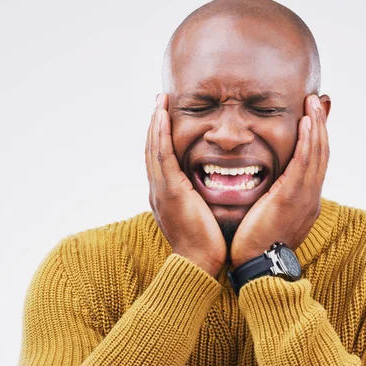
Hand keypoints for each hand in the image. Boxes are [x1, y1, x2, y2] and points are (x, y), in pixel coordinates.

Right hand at [145, 94, 226, 276]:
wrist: (199, 264)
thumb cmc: (206, 244)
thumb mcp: (202, 215)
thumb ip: (201, 198)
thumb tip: (213, 188)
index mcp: (165, 194)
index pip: (159, 158)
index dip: (160, 136)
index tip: (165, 117)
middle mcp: (158, 189)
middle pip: (152, 148)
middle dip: (155, 124)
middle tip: (159, 102)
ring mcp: (161, 189)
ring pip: (154, 147)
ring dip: (156, 122)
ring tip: (160, 101)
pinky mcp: (170, 190)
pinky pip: (162, 155)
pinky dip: (160, 133)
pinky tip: (162, 115)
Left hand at [230, 94, 329, 267]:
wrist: (258, 268)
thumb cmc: (257, 245)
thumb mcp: (270, 217)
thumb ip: (274, 198)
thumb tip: (269, 186)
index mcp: (306, 201)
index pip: (315, 163)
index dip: (316, 138)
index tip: (313, 118)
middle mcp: (311, 197)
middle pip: (321, 154)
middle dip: (320, 126)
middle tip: (317, 102)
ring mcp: (305, 198)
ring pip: (316, 155)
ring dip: (316, 127)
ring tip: (313, 103)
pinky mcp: (292, 198)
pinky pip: (304, 164)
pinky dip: (308, 142)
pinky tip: (306, 124)